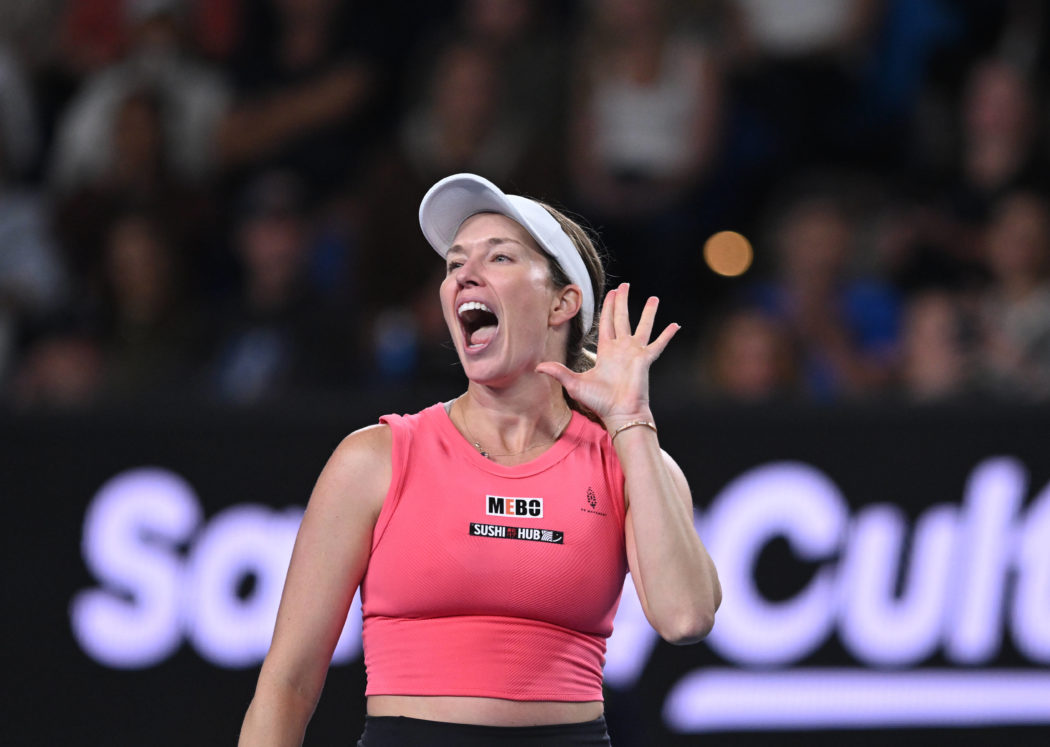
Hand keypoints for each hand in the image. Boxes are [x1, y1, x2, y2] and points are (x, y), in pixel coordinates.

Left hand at [536, 283, 678, 428]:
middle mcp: (621, 348)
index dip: (608, 307)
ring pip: (643, 326)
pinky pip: (658, 344)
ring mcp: (635, 353)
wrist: (619, 413)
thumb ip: (558, 372)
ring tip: (653, 298)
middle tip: (625, 285)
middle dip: (622, 301)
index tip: (611, 294)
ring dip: (648, 313)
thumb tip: (537, 367)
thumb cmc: (599, 401)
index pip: (607, 323)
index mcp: (606, 351)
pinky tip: (675, 325)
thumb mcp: (574, 384)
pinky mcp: (645, 360)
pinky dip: (667, 335)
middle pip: (622, 318)